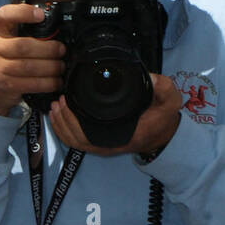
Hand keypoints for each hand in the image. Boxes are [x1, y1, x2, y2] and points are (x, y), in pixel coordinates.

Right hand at [0, 2, 64, 116]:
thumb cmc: (1, 61)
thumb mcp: (4, 41)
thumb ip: (20, 31)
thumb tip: (52, 29)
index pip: (4, 15)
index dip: (23, 12)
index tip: (41, 15)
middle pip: (24, 45)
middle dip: (48, 49)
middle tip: (61, 50)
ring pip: (29, 66)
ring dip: (51, 67)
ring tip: (60, 67)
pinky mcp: (3, 85)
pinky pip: (30, 83)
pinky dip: (46, 83)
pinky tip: (55, 82)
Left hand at [47, 75, 181, 155]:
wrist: (163, 133)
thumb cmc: (163, 118)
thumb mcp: (169, 101)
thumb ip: (163, 88)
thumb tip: (152, 78)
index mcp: (120, 137)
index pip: (87, 135)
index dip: (72, 121)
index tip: (66, 102)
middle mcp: (107, 144)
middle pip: (74, 138)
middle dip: (62, 120)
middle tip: (58, 101)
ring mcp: (101, 145)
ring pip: (73, 141)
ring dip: (60, 125)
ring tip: (55, 106)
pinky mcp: (99, 142)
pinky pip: (76, 141)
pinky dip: (64, 130)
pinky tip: (59, 117)